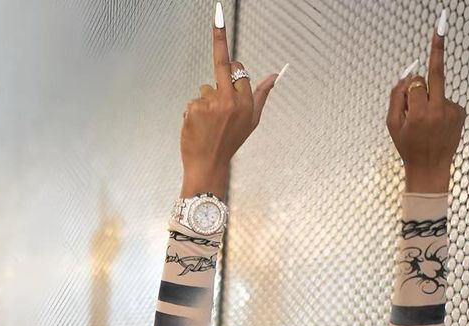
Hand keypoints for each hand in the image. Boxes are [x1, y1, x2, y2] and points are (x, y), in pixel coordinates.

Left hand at [180, 12, 278, 197]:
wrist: (208, 167)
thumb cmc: (229, 144)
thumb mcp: (251, 122)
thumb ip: (261, 96)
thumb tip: (275, 75)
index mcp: (246, 103)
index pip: (239, 71)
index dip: (233, 68)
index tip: (223, 26)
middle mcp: (231, 101)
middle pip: (224, 66)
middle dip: (219, 39)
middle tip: (217, 13)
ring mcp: (212, 105)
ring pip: (204, 89)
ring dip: (204, 102)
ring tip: (207, 125)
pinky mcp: (195, 109)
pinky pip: (193, 102)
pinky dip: (193, 113)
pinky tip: (197, 127)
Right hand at [388, 27, 464, 191]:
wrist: (430, 168)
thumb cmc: (408, 147)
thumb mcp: (392, 126)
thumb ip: (396, 98)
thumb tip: (408, 75)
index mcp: (419, 114)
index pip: (416, 84)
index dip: (410, 86)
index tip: (430, 40)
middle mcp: (438, 110)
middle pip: (437, 75)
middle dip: (437, 50)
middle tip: (441, 24)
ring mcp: (452, 111)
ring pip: (437, 92)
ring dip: (429, 102)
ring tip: (426, 125)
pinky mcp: (460, 112)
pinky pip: (445, 101)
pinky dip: (438, 109)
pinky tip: (436, 126)